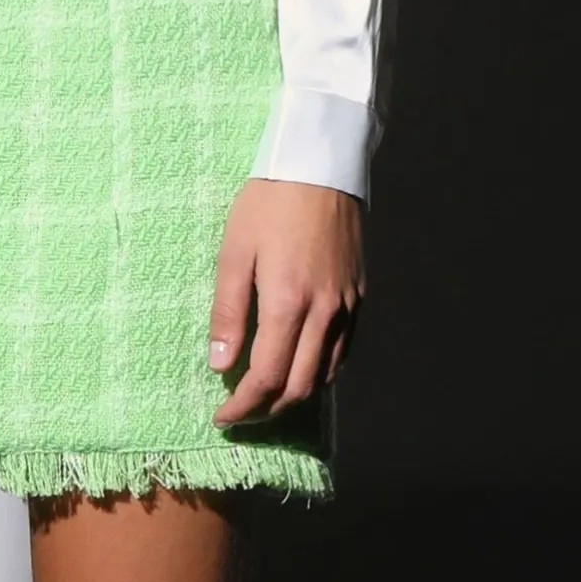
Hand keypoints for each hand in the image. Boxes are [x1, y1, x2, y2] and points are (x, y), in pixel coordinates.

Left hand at [207, 177, 364, 425]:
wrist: (320, 164)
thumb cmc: (269, 201)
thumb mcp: (234, 250)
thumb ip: (228, 311)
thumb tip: (221, 364)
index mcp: (289, 302)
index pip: (268, 378)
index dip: (244, 406)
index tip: (222, 418)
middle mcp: (325, 312)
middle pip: (300, 386)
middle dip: (267, 410)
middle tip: (241, 414)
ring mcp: (347, 305)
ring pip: (325, 374)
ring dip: (294, 394)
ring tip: (266, 395)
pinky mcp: (359, 294)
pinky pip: (343, 350)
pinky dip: (319, 371)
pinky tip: (300, 366)